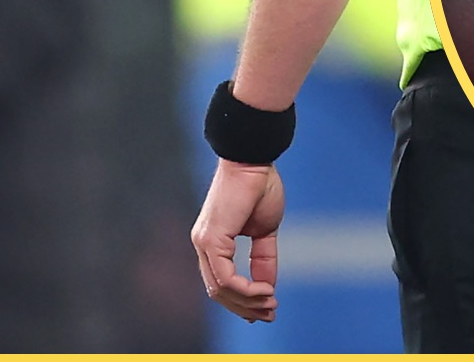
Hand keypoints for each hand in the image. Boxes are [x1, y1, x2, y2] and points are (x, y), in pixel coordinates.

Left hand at [191, 159, 284, 321]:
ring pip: (220, 289)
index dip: (242, 300)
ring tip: (270, 303)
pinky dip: (245, 289)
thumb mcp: (266, 230)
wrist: (254, 158)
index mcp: (213, 242)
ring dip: (247, 302)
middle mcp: (203, 245)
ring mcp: (204, 243)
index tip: (266, 308)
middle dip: (245, 308)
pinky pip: (225, 278)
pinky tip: (264, 290)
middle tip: (269, 314)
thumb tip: (268, 287)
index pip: (222, 281)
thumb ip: (264, 258)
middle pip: (218, 292)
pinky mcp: (211, 240)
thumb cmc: (259, 185)